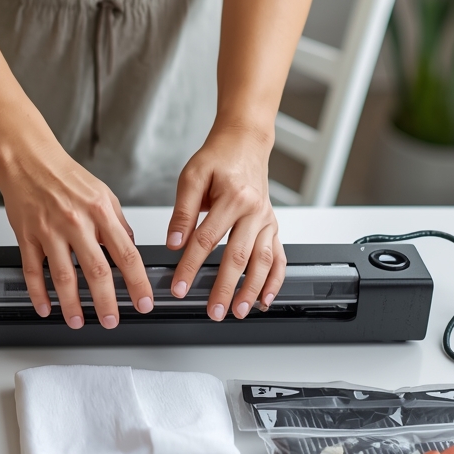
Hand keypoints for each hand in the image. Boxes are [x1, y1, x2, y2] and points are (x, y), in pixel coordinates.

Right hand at [0, 144, 153, 328]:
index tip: (143, 301)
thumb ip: (118, 223)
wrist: (28, 159)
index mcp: (100, 212)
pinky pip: (33, 270)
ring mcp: (49, 231)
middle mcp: (76, 223)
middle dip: (106, 302)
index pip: (126, 254)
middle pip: (96, 271)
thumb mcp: (103, 193)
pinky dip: (38, 292)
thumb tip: (130, 247)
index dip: (137, 282)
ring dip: (72, 304)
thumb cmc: (64, 175)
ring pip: (63, 276)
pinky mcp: (27, 236)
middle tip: (112, 321)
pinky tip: (45, 307)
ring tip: (78, 321)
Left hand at [166, 123, 284, 319]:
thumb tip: (174, 243)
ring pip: (262, 261)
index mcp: (234, 197)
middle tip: (213, 310)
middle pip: (238, 256)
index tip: (179, 287)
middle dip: (225, 288)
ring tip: (239, 311)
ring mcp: (266, 220)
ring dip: (252, 290)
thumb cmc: (218, 158)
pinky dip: (274, 280)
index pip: (207, 240)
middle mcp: (255, 210)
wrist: (244, 143)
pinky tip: (265, 298)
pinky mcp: (272, 226)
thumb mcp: (191, 177)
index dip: (191, 266)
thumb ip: (182, 213)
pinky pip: (278, 256)